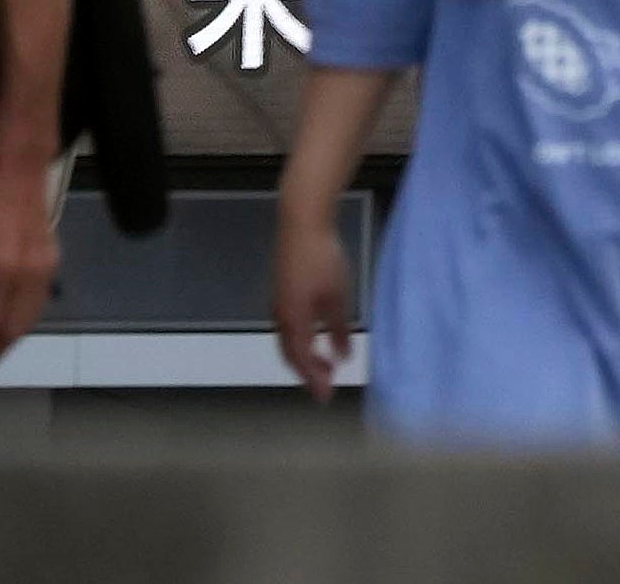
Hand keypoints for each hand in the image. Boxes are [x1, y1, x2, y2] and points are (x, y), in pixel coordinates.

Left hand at [0, 148, 58, 371]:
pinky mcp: (53, 261)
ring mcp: (46, 268)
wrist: (20, 166)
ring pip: (31, 317)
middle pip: (16, 327)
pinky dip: (24, 320)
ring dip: (11, 339)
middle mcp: (30, 274)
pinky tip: (9, 324)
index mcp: (3, 268)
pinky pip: (39, 302)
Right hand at [271, 208, 358, 403]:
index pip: (302, 360)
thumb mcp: (338, 296)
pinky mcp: (279, 291)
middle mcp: (279, 316)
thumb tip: (343, 357)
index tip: (326, 396)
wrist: (301, 223)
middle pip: (290, 355)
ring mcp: (276, 303)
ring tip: (324, 363)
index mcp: (293, 320)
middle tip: (326, 383)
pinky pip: (286, 326)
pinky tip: (314, 335)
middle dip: (307, 372)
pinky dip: (299, 340)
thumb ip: (339, 329)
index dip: (314, 380)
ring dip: (303, 356)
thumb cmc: (322, 258)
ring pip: (286, 341)